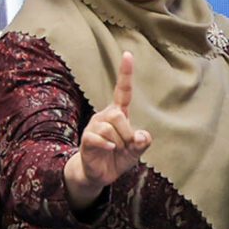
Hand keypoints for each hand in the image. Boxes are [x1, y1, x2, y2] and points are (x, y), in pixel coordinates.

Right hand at [64, 50, 151, 208]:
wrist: (99, 174)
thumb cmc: (118, 157)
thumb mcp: (136, 151)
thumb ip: (142, 143)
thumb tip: (141, 136)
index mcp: (119, 113)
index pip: (123, 90)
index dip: (125, 73)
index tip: (128, 54)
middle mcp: (105, 116)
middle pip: (118, 114)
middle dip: (126, 132)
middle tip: (125, 146)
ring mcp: (94, 126)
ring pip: (109, 127)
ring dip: (119, 142)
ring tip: (116, 150)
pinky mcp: (86, 139)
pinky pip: (97, 137)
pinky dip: (107, 145)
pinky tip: (110, 150)